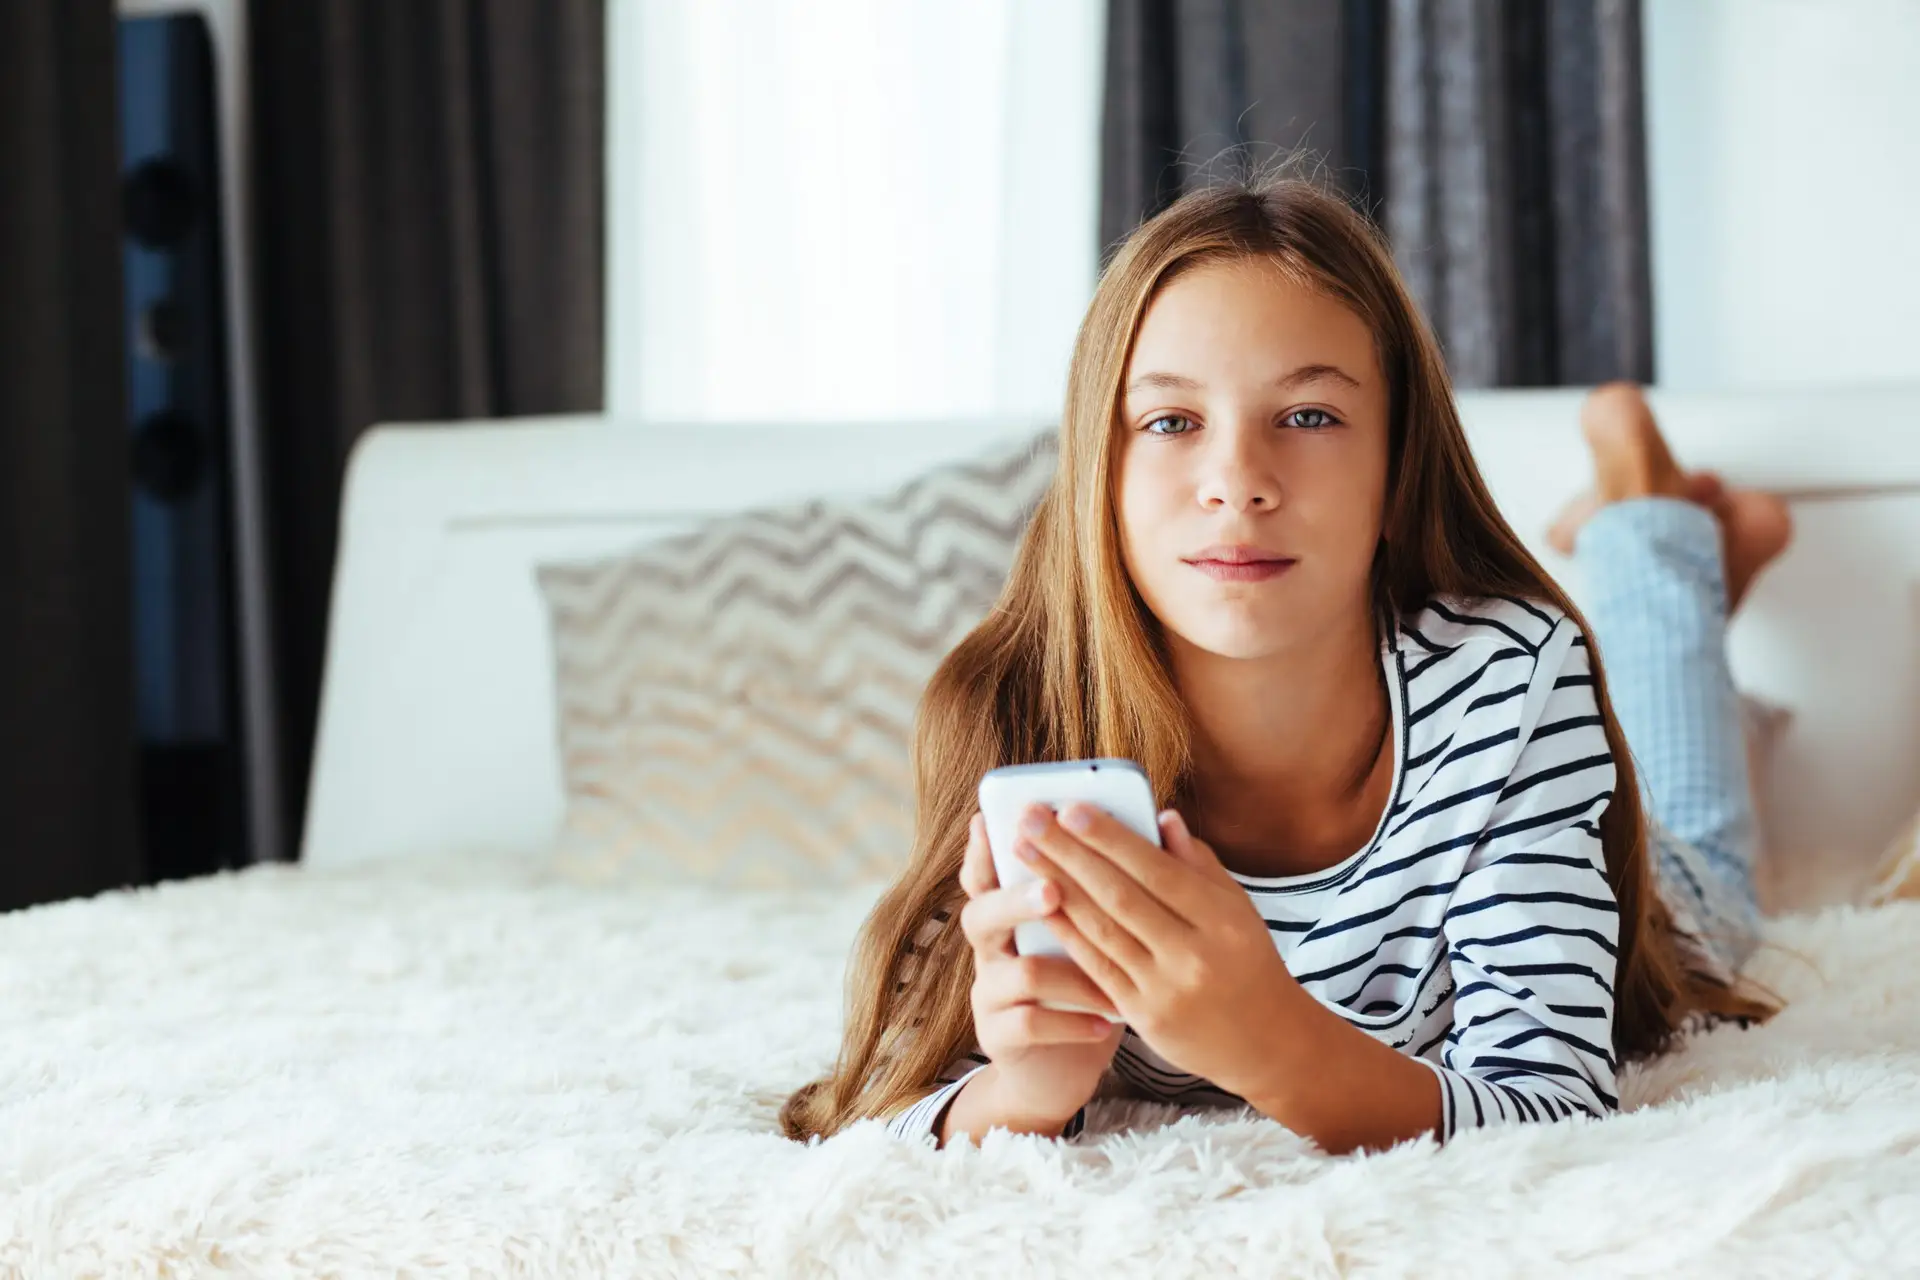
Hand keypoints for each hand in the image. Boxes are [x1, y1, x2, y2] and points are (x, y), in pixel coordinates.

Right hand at [957, 811, 1124, 1122]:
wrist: (1058, 1065)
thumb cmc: (1087, 981)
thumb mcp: (1097, 929)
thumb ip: (1118, 879)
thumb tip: (1165, 820)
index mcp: (1011, 910)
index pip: (988, 871)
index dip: (986, 849)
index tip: (995, 823)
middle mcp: (992, 946)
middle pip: (985, 913)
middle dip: (1018, 900)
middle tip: (1051, 891)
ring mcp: (990, 993)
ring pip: (1015, 973)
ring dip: (1068, 975)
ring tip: (1111, 982)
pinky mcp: (999, 1036)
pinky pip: (1029, 1025)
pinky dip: (1071, 1023)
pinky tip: (1105, 1023)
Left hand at [1011, 803, 1298, 1098]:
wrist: (1268, 1043)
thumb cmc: (1249, 962)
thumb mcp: (1238, 908)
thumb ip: (1198, 862)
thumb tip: (1162, 815)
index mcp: (1221, 918)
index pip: (1156, 869)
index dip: (1110, 838)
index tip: (1071, 808)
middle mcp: (1193, 953)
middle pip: (1120, 894)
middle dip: (1069, 852)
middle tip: (1030, 817)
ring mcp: (1165, 988)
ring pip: (1101, 928)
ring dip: (1056, 885)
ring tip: (1023, 851)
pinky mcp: (1143, 1016)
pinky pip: (1096, 966)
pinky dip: (1067, 932)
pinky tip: (1040, 903)